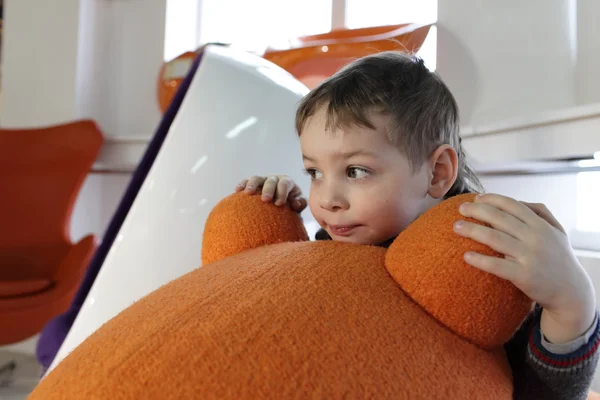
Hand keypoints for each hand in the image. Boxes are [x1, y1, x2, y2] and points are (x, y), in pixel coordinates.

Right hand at [235, 174, 306, 212]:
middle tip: (265, 199)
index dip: (282, 192)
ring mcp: (263, 181)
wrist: (280, 207)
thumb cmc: (290, 206)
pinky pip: (246, 182)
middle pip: (271, 180)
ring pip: (257, 178)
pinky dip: (242, 184)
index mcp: (287, 182)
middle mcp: (275, 179)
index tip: (279, 204)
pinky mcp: (252, 185)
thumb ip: (300, 204)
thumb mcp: (298, 205)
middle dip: (268, 189)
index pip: (285, 184)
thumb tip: (294, 203)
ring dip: (252, 185)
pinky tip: (237, 191)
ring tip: (248, 193)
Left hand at [454, 193, 596, 343]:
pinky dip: (480, 260)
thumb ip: (540, 212)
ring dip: (472, 231)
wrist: (571, 290)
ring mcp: (529, 257)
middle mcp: (535, 238)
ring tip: (455, 226)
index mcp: (540, 225)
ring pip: (495, 239)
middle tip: (460, 209)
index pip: (513, 205)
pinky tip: (466, 256)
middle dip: (477, 211)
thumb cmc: (558, 257)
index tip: (476, 198)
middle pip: (500, 219)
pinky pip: (497, 266)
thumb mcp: (556, 231)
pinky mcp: (524, 276)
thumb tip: (516, 200)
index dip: (492, 199)